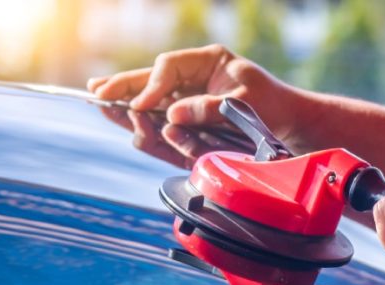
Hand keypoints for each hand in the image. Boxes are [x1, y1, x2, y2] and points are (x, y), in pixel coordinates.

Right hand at [88, 44, 309, 158]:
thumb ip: (208, 108)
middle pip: (151, 77)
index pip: (169, 67)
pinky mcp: (189, 115)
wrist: (287, 123)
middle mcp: (195, 75)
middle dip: (124, 86)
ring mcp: (190, 95)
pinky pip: (160, 114)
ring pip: (150, 95)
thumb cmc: (272, 107)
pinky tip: (121, 113)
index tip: (140, 107)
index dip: (151, 87)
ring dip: (126, 100)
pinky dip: (141, 117)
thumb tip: (172, 115)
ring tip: (101, 100)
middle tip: (97, 93)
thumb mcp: (244, 104)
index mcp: (209, 61)